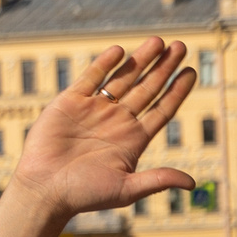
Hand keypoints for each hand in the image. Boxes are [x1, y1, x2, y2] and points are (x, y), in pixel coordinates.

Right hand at [10, 40, 197, 217]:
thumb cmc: (85, 195)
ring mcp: (94, 109)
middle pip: (147, 88)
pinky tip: (120, 51)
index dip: (177, 91)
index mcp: (133, 139)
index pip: (162, 109)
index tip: (191, 72)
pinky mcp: (71, 102)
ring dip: (140, 60)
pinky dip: (105, 64)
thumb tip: (192, 184)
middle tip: (181, 46)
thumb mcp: (127, 189)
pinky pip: (91, 77)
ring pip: (123, 78)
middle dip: (164, 68)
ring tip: (159, 42)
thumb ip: (158, 180)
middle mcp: (117, 121)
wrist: (44, 189)